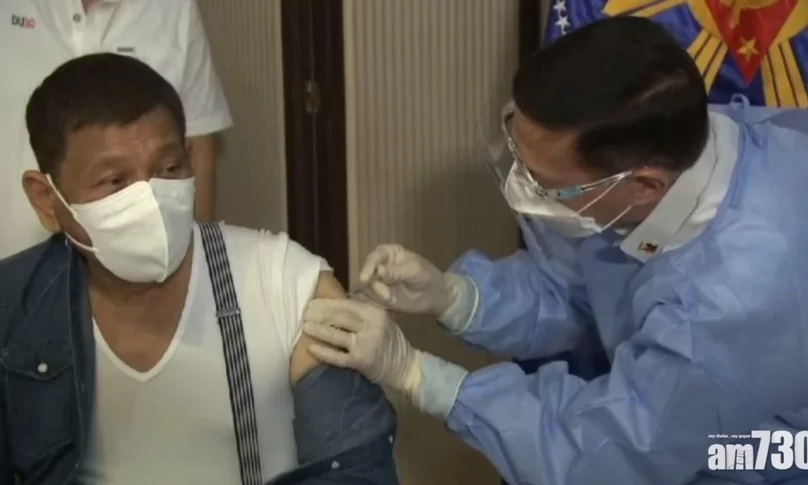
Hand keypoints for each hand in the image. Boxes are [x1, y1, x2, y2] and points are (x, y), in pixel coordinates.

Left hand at [302, 299, 420, 393]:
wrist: (404, 366)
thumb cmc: (389, 340)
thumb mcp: (381, 319)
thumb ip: (363, 310)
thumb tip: (337, 300)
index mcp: (375, 313)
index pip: (347, 304)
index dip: (328, 303)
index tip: (313, 302)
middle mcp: (371, 326)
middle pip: (340, 317)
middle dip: (320, 314)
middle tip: (305, 313)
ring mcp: (366, 345)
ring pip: (337, 336)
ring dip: (318, 330)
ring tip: (305, 326)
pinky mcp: (361, 362)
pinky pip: (338, 357)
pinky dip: (324, 352)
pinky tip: (311, 348)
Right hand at [357, 244, 452, 315]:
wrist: (434, 297)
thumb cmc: (427, 277)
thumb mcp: (415, 271)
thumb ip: (397, 271)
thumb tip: (379, 271)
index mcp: (389, 253)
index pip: (374, 257)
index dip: (368, 267)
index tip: (365, 279)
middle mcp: (379, 266)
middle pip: (366, 273)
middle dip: (371, 284)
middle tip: (384, 294)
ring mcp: (378, 282)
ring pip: (366, 288)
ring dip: (376, 295)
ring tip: (391, 298)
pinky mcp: (379, 296)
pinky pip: (371, 299)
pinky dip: (376, 302)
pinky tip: (388, 303)